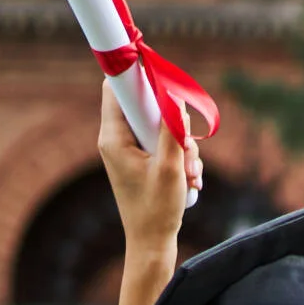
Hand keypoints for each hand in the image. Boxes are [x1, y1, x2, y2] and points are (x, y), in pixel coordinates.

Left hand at [99, 80, 202, 304]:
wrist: (152, 245)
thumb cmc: (156, 210)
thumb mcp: (170, 168)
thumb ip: (172, 130)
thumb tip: (174, 99)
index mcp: (113, 138)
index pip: (114, 89)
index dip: (132, 72)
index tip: (148, 59)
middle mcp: (117, 140)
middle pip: (145, 106)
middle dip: (173, 122)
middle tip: (186, 147)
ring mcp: (130, 150)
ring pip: (160, 126)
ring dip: (182, 146)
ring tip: (190, 174)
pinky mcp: (142, 161)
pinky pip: (164, 144)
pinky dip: (181, 157)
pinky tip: (189, 180)